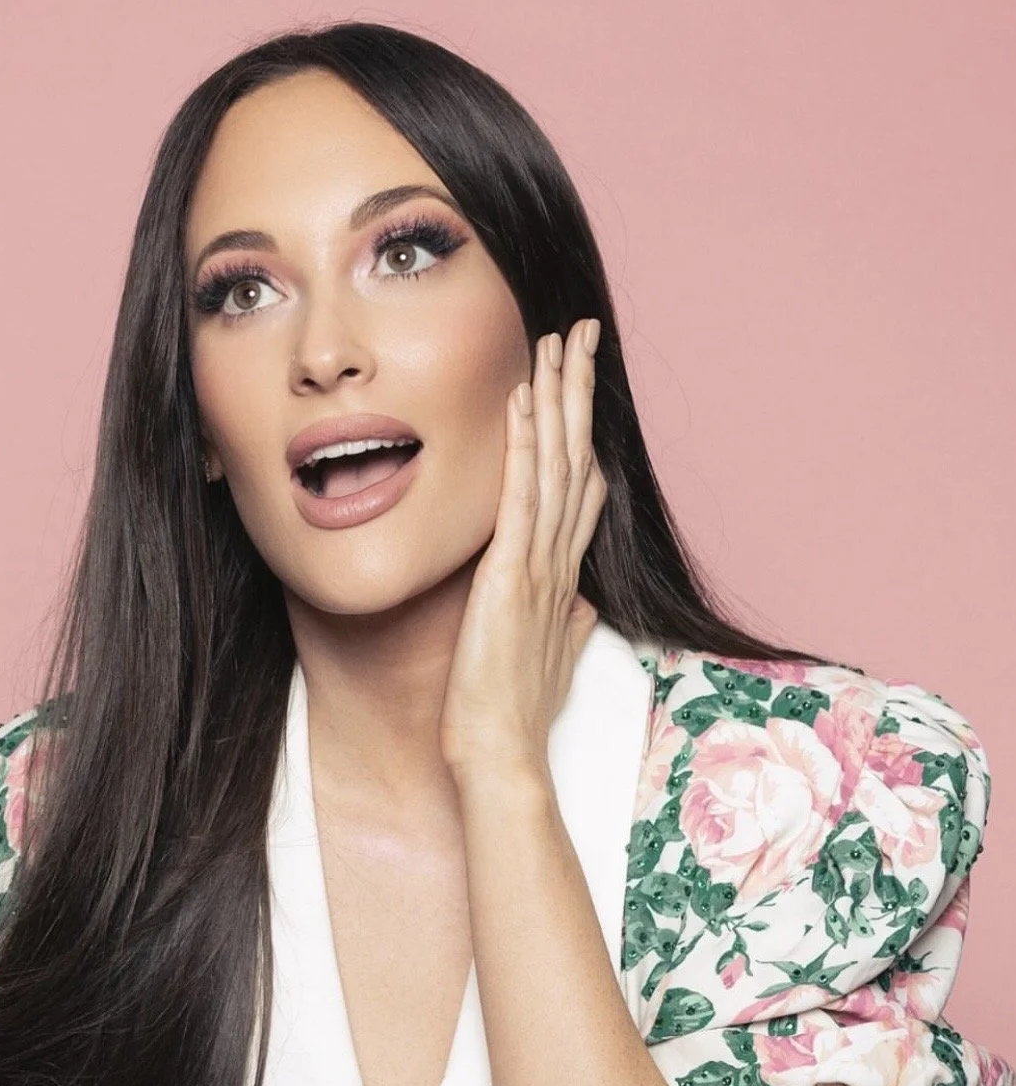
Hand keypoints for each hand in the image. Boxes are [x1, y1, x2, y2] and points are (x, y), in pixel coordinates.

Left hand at [439, 319, 607, 780]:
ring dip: (558, 398)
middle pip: (577, 457)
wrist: (501, 752)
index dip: (584, 433)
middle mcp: (560, 560)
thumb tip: (582, 611)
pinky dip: (525, 441)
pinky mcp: (512, 572)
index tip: (583, 386)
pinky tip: (524, 398)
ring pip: (558, 462)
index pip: (581, 490)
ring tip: (558, 341)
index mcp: (563, 577)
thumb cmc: (515, 716)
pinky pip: (522, 493)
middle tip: (581, 333)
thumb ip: (569, 628)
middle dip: (579, 392)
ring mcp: (540, 563)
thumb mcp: (549, 661)